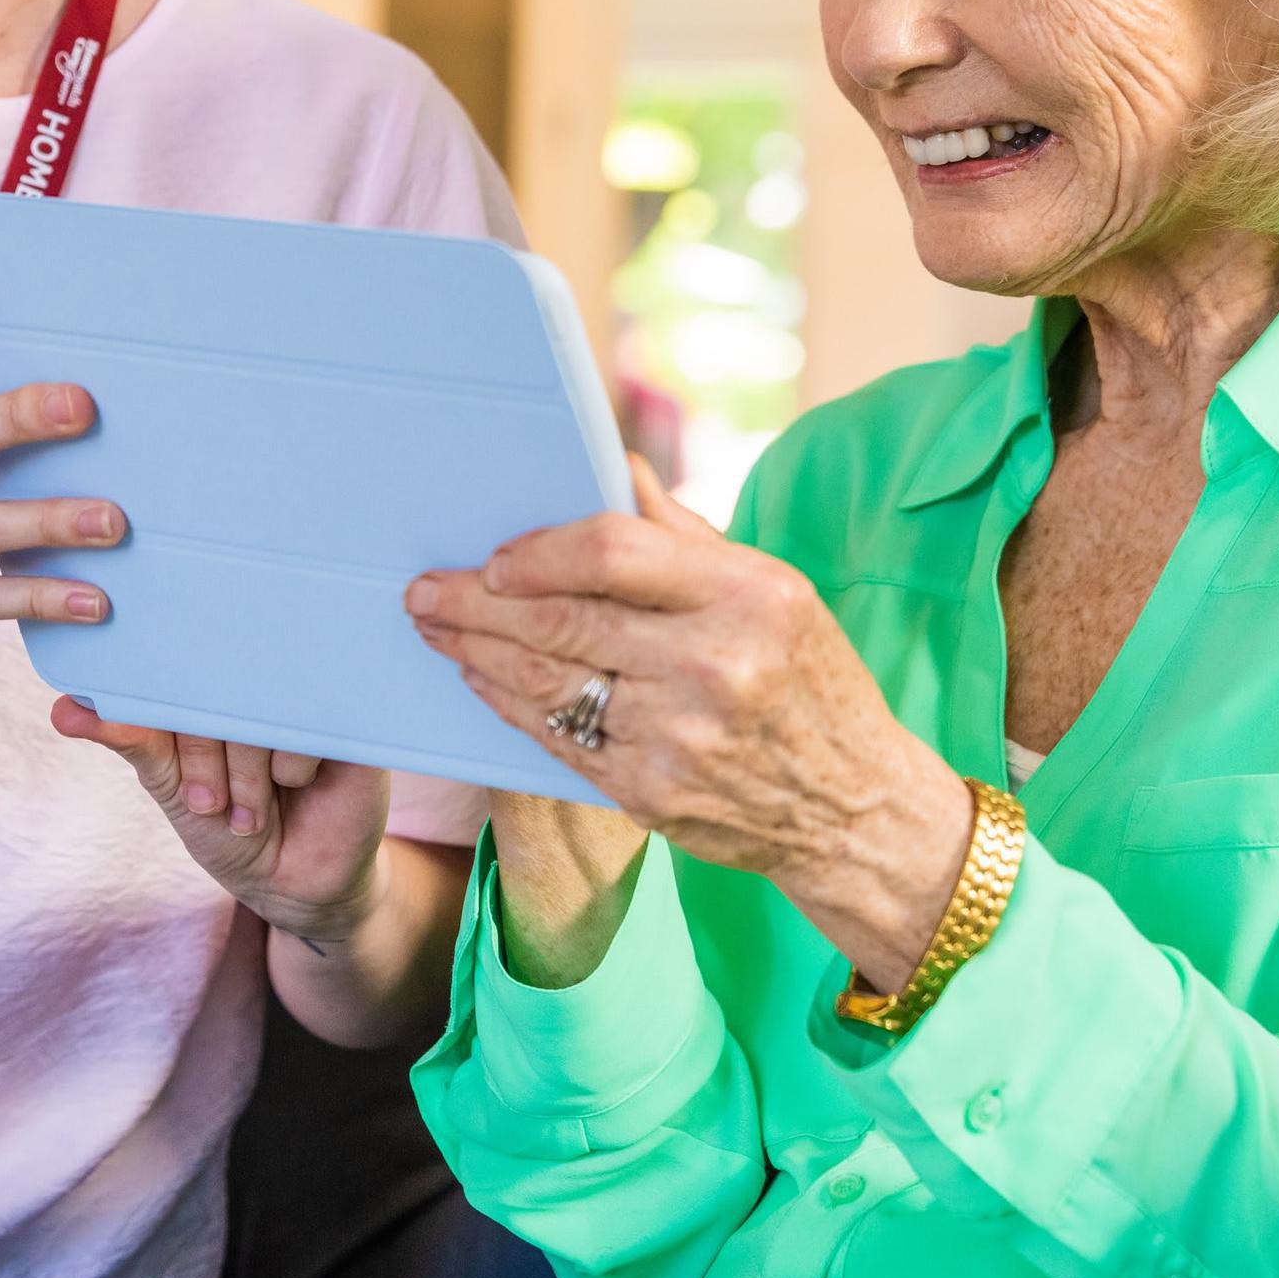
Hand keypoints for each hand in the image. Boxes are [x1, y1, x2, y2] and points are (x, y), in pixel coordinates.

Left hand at [47, 703, 393, 945]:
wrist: (296, 883)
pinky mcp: (343, 714)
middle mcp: (257, 682)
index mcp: (212, 687)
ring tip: (252, 812)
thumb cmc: (229, 831)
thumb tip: (62, 708)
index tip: (181, 788)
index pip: (179, 673)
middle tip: (209, 805)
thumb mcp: (171, 786)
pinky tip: (298, 789)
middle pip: (216, 688)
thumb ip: (130, 738)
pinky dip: (290, 767)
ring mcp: (300, 694)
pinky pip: (303, 722)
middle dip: (206, 761)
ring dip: (247, 775)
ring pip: (257, 707)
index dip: (170, 727)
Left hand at [407, 460, 971, 988]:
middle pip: (564, 619)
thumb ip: (687, 534)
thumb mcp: (776, 589)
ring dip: (478, 651)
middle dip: (478, 603)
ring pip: (546, 681)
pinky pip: (556, 738)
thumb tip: (615, 469)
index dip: (542, 551)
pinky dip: (511, 702)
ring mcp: (677, 736)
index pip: (616, 551)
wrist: (853, 809)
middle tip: (425, 590)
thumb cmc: (809, 679)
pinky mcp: (648, 792)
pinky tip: (484, 677)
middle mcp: (713, 665)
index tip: (495, 556)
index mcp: (750, 596)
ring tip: (439, 628)